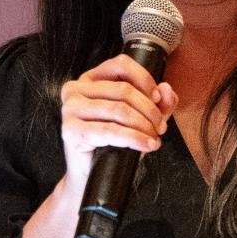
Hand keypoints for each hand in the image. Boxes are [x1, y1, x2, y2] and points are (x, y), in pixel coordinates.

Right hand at [60, 55, 177, 194]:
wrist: (91, 172)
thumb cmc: (112, 143)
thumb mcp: (140, 117)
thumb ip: (157, 102)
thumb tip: (166, 89)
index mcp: (90, 79)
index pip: (121, 65)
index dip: (145, 80)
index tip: (158, 99)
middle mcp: (75, 89)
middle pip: (123, 89)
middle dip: (149, 110)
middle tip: (159, 127)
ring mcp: (70, 108)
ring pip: (119, 110)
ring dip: (144, 126)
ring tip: (154, 138)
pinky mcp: (71, 130)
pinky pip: (110, 131)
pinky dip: (134, 138)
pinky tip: (146, 145)